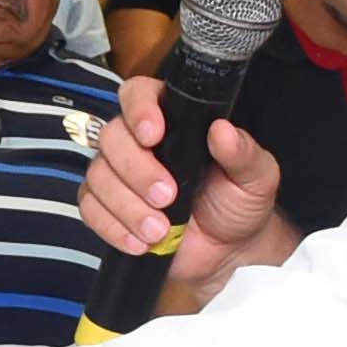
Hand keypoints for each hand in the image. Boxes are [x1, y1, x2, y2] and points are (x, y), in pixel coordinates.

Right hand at [75, 76, 284, 267]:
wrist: (229, 252)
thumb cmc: (239, 204)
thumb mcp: (256, 177)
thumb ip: (243, 153)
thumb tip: (223, 130)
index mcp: (174, 121)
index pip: (139, 94)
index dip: (138, 109)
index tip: (153, 134)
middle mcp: (139, 142)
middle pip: (111, 137)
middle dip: (136, 170)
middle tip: (166, 196)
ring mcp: (118, 175)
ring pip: (99, 176)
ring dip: (127, 206)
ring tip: (160, 230)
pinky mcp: (107, 207)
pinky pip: (91, 209)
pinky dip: (113, 227)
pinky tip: (140, 242)